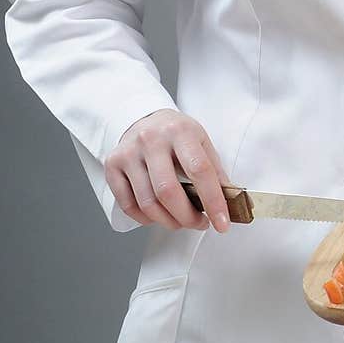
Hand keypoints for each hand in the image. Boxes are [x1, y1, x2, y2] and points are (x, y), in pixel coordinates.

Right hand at [104, 109, 232, 231]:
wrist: (143, 118)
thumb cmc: (177, 134)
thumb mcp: (201, 141)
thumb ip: (215, 171)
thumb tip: (230, 204)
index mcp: (180, 131)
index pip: (199, 171)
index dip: (213, 202)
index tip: (222, 224)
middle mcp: (151, 139)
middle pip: (168, 191)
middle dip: (187, 217)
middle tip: (200, 224)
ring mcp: (129, 152)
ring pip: (148, 203)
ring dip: (168, 222)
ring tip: (181, 221)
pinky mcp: (113, 165)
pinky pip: (128, 205)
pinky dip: (146, 219)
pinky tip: (159, 216)